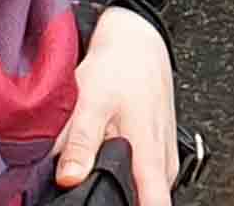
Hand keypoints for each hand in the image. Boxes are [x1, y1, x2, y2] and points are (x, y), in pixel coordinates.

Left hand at [53, 6, 177, 205]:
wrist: (138, 44)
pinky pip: (148, 180)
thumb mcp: (91, 102)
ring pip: (146, 192)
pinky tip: (111, 165)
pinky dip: (129, 179)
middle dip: (117, 201)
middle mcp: (163, 161)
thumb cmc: (118, 69)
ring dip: (124, 191)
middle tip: (89, 186)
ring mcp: (165, 157)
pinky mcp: (161, 153)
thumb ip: (80, 143)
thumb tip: (68, 179)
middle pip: (147, 201)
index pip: (154, 204)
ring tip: (98, 173)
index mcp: (148, 153)